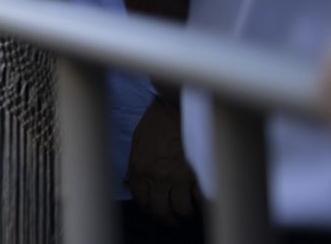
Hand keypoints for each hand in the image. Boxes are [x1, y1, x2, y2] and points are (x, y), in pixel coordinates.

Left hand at [125, 97, 199, 224]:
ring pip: (181, 210)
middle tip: (171, 220)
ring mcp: (177, 177)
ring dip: (184, 213)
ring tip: (186, 212)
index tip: (154, 212)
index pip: (141, 201)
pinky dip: (200, 203)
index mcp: (139, 170)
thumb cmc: (154, 125)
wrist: (173, 109)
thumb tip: (130, 185)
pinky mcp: (196, 174)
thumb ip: (134, 168)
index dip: (148, 210)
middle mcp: (157, 177)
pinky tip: (199, 201)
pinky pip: (200, 199)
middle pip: (160, 211)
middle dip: (165, 219)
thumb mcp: (136, 145)